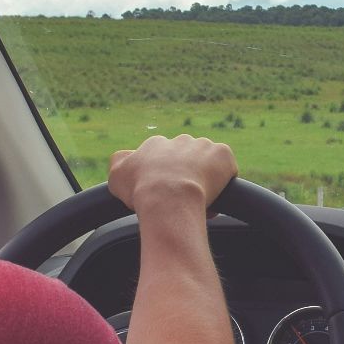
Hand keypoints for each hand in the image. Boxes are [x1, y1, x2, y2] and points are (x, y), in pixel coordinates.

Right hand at [108, 134, 237, 212]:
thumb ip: (118, 163)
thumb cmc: (141, 191)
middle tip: (183, 200)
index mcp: (155, 145)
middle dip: (185, 178)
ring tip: (200, 203)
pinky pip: (227, 168)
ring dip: (205, 180)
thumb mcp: (116, 177)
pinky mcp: (223, 154)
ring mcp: (203, 146)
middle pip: (185, 160)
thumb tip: (124, 158)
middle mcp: (179, 140)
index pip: (162, 159)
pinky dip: (224, 183)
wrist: (169, 198)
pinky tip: (215, 198)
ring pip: (207, 164)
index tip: (166, 196)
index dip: (165, 180)